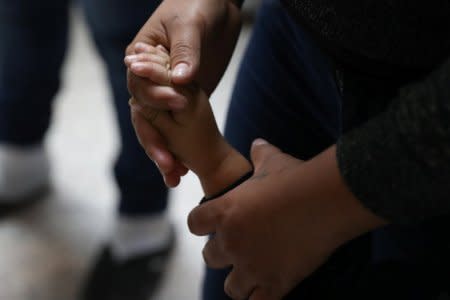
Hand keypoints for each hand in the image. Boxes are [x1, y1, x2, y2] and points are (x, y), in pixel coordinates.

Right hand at [125, 0, 240, 185]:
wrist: (220, 6)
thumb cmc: (198, 4)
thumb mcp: (190, 24)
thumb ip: (185, 52)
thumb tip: (180, 81)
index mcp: (141, 56)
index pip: (140, 83)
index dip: (155, 96)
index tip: (176, 104)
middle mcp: (150, 77)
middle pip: (144, 114)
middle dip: (155, 139)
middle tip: (168, 162)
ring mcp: (167, 90)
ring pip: (158, 126)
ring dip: (164, 151)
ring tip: (174, 175)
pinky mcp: (185, 98)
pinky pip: (177, 126)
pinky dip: (178, 147)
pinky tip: (183, 167)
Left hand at [188, 140, 386, 299]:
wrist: (326, 199)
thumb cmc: (297, 177)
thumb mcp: (273, 161)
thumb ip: (259, 154)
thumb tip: (257, 144)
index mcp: (225, 212)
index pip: (194, 224)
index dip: (203, 224)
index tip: (213, 224)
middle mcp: (232, 242)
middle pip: (210, 257)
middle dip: (222, 253)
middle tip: (240, 246)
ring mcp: (252, 266)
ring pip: (231, 287)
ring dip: (239, 280)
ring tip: (253, 271)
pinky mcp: (275, 283)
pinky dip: (261, 297)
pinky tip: (271, 286)